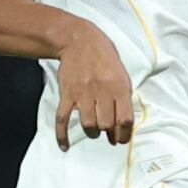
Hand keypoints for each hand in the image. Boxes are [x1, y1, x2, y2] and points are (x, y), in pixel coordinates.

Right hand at [52, 20, 133, 145]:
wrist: (79, 41)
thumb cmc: (104, 58)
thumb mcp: (121, 74)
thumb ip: (123, 98)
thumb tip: (121, 124)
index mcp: (119, 87)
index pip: (125, 119)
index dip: (124, 134)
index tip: (120, 139)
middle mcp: (102, 91)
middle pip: (106, 124)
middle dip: (108, 133)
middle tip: (107, 134)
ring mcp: (83, 93)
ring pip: (88, 125)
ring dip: (92, 132)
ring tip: (93, 130)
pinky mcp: (67, 94)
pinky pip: (63, 119)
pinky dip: (62, 135)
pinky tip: (64, 145)